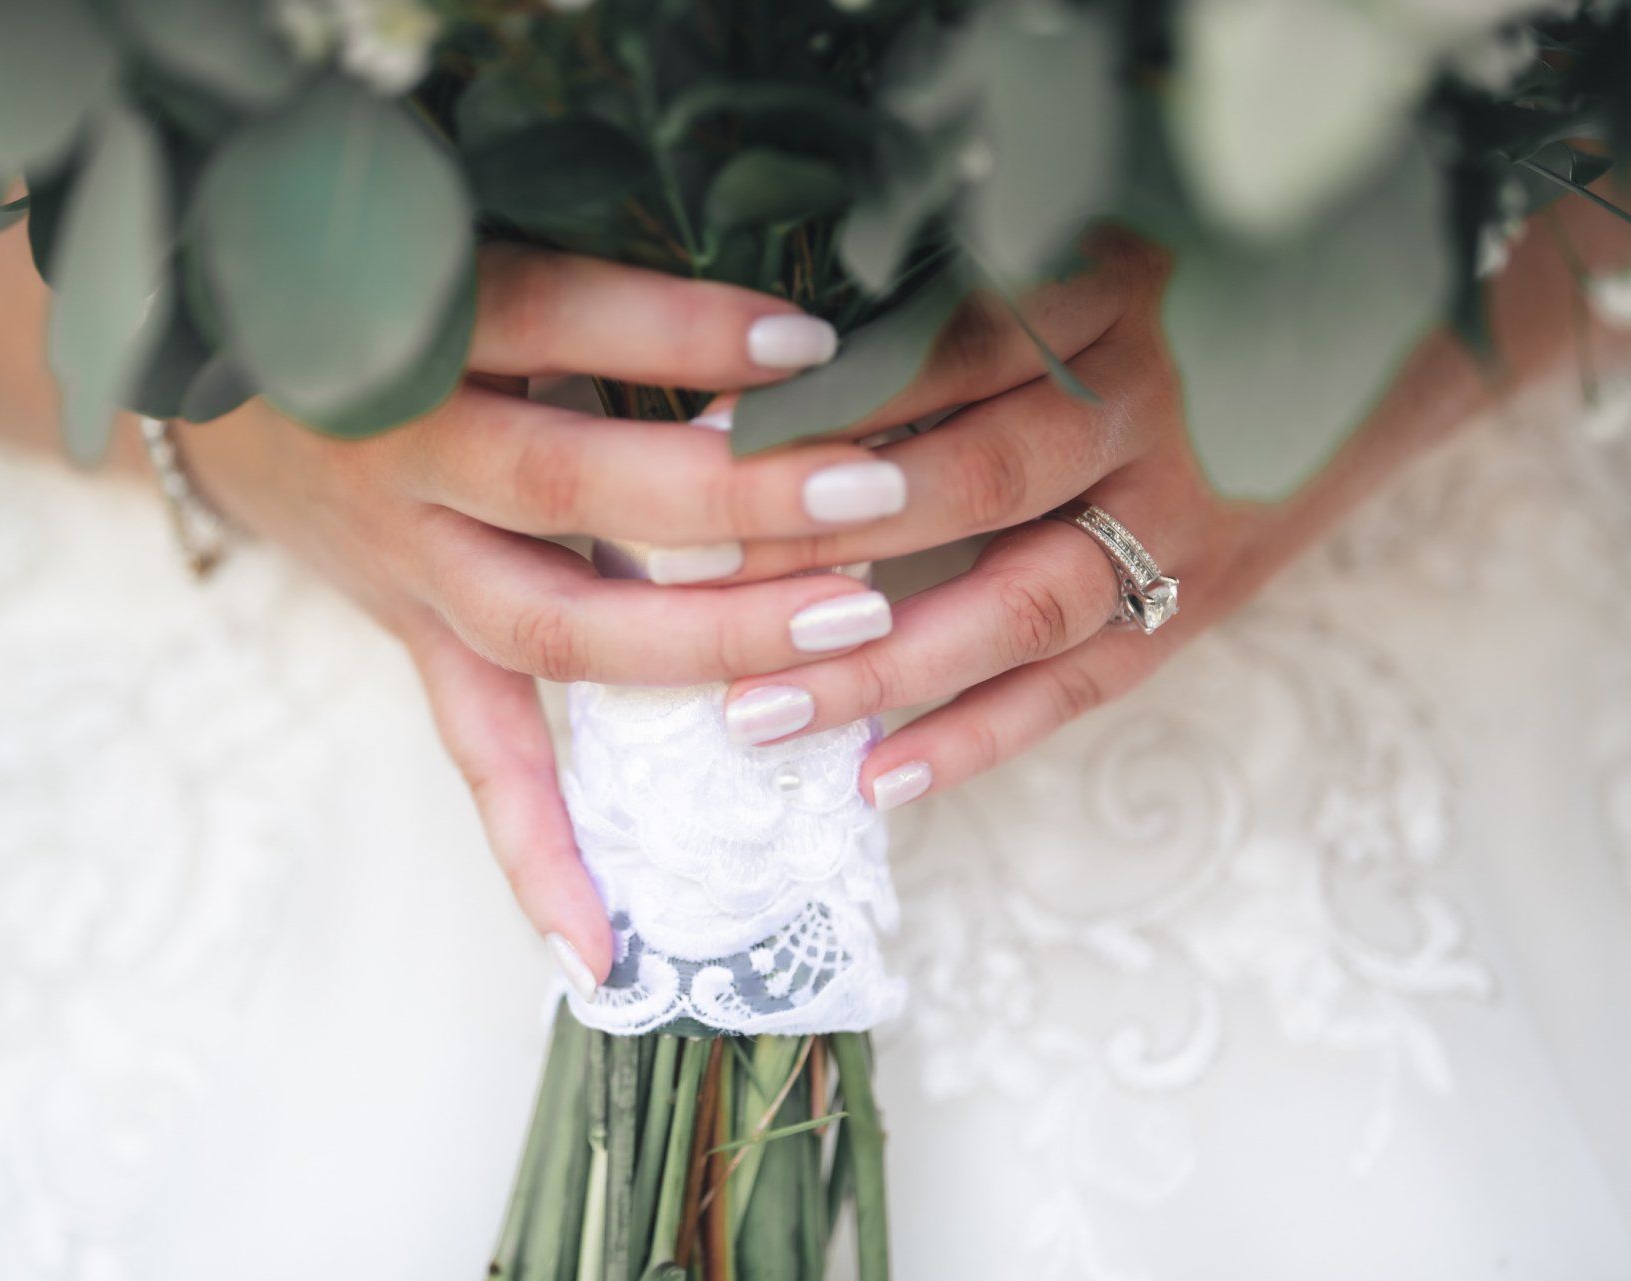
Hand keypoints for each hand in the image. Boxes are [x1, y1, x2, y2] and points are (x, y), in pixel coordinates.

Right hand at [174, 243, 915, 984]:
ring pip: (547, 622)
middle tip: (871, 500)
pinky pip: (476, 756)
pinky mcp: (413, 637)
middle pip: (563, 483)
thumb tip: (771, 303)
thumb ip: (589, 278)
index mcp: (413, 331)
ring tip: (844, 634)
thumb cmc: (376, 299)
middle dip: (726, 500)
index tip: (810, 344)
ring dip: (698, 641)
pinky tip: (603, 950)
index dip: (675, 332)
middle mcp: (402, 453)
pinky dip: (538, 852)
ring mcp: (406, 562)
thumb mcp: (455, 248)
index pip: (550, 320)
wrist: (220, 382)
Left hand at [718, 228, 1305, 808]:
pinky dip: (985, 733)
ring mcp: (1182, 514)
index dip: (823, 405)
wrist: (1384, 331)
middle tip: (703, 595)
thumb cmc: (1194, 292)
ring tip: (761, 716)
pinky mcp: (1205, 596)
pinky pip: (1086, 679)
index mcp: (1100, 298)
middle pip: (973, 479)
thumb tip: (785, 377)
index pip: (938, 356)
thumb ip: (969, 311)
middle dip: (829, 544)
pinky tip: (883, 780)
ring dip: (886, 667)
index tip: (703, 449)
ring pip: (1023, 602)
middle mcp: (1143, 407)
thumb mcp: (1090, 258)